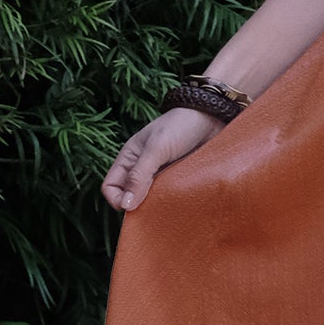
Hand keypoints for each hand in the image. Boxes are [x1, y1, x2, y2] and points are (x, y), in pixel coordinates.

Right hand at [101, 106, 225, 213]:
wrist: (212, 117)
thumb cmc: (180, 126)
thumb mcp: (156, 149)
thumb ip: (139, 176)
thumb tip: (125, 205)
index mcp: (129, 159)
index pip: (111, 186)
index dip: (117, 199)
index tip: (132, 206)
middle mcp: (142, 169)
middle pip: (130, 197)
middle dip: (138, 206)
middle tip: (155, 206)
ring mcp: (161, 176)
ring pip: (151, 200)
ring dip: (157, 205)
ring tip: (169, 203)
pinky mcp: (179, 180)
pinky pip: (170, 197)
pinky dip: (172, 202)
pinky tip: (181, 201)